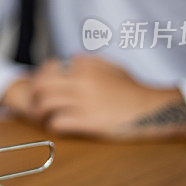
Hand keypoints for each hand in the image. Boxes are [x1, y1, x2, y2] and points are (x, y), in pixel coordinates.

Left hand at [0, 56, 185, 140]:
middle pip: (40, 85)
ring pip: (44, 104)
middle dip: (34, 96)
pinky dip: (53, 125)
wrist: (151, 109)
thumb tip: (71, 58)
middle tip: (37, 105)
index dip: (43, 80)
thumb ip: (91, 60)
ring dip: (41, 112)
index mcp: (84, 68)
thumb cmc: (133, 90)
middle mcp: (80, 82)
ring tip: (46, 117)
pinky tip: (59, 127)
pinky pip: (57, 122)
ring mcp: (83, 102)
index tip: (44, 89)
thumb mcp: (113, 67)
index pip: (49, 69)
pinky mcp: (87, 121)